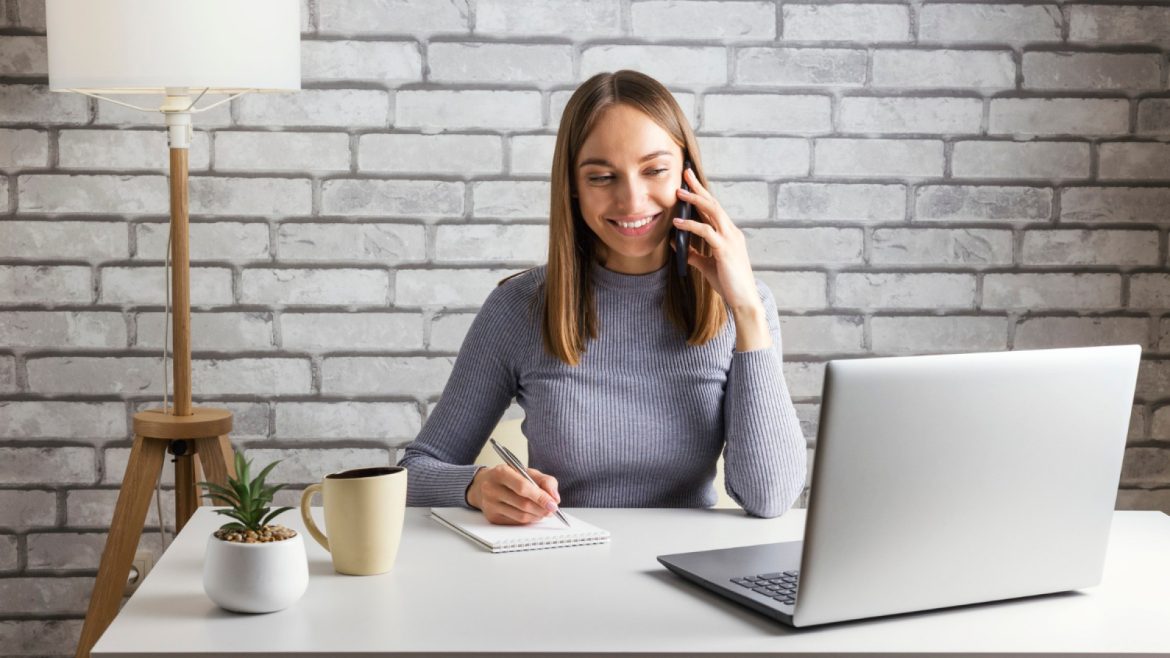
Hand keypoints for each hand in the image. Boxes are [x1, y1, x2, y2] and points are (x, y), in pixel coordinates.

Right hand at [466, 464, 560, 524]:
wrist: (483, 485)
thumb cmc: (508, 477)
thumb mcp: (526, 472)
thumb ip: (545, 481)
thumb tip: (555, 497)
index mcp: (501, 472)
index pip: (523, 487)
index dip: (541, 497)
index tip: (554, 503)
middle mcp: (492, 489)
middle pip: (523, 504)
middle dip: (542, 508)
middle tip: (552, 509)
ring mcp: (490, 505)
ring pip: (521, 516)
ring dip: (537, 516)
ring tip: (544, 511)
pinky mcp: (492, 517)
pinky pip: (516, 522)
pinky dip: (529, 520)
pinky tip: (533, 514)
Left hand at [672, 167, 761, 313]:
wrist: (744, 300)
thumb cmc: (728, 283)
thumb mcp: (707, 266)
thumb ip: (694, 254)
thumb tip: (676, 243)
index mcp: (729, 234)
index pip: (714, 209)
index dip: (702, 194)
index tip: (690, 182)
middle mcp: (731, 232)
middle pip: (714, 203)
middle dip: (699, 187)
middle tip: (685, 173)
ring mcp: (730, 239)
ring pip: (712, 212)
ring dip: (695, 200)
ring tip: (678, 192)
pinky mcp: (725, 249)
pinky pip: (706, 232)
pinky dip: (691, 225)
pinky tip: (677, 223)